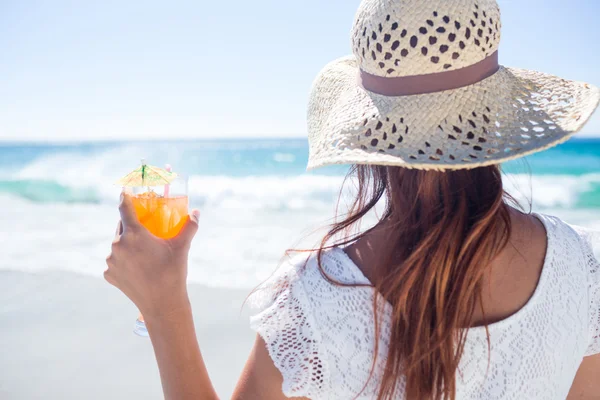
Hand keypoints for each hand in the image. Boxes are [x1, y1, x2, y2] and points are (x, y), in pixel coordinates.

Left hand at [105, 193, 199, 318]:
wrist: (162, 304)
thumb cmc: (173, 272)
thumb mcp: (182, 247)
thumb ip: (189, 226)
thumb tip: (196, 212)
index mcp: (134, 234)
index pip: (124, 207)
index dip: (124, 197)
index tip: (124, 191)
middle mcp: (118, 245)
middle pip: (121, 226)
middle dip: (130, 224)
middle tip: (143, 226)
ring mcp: (112, 261)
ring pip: (117, 245)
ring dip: (126, 243)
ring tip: (142, 251)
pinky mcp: (109, 274)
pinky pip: (116, 261)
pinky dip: (123, 260)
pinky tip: (136, 266)